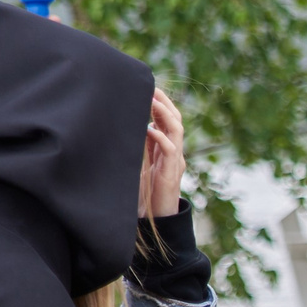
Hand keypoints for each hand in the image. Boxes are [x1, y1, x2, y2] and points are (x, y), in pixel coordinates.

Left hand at [138, 87, 185, 221]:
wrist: (155, 219)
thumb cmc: (145, 193)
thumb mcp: (140, 163)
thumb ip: (140, 146)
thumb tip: (129, 126)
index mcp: (167, 149)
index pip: (168, 120)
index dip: (161, 104)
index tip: (149, 89)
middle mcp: (174, 152)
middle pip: (175, 120)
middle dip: (165, 103)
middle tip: (152, 88)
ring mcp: (175, 162)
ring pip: (177, 130)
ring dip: (164, 114)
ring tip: (153, 101)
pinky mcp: (171, 173)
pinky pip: (170, 150)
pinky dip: (160, 137)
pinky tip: (148, 128)